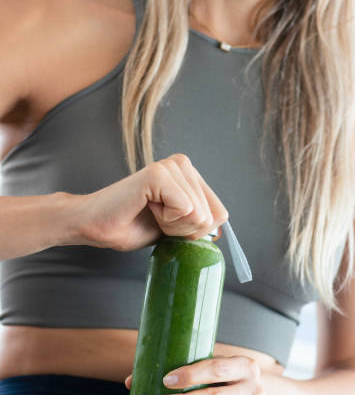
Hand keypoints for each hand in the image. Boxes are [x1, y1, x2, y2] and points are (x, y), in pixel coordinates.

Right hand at [71, 153, 227, 250]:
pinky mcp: (158, 174)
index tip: (166, 223)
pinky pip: (185, 210)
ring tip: (149, 212)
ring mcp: (171, 166)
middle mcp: (183, 164)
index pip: (220, 213)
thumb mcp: (175, 227)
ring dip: (173, 226)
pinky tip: (146, 207)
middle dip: (184, 230)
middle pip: (211, 216)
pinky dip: (166, 221)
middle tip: (154, 218)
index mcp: (189, 174)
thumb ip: (198, 223)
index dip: (195, 231)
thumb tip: (220, 229)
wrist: (94, 225)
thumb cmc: (130, 224)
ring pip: (199, 215)